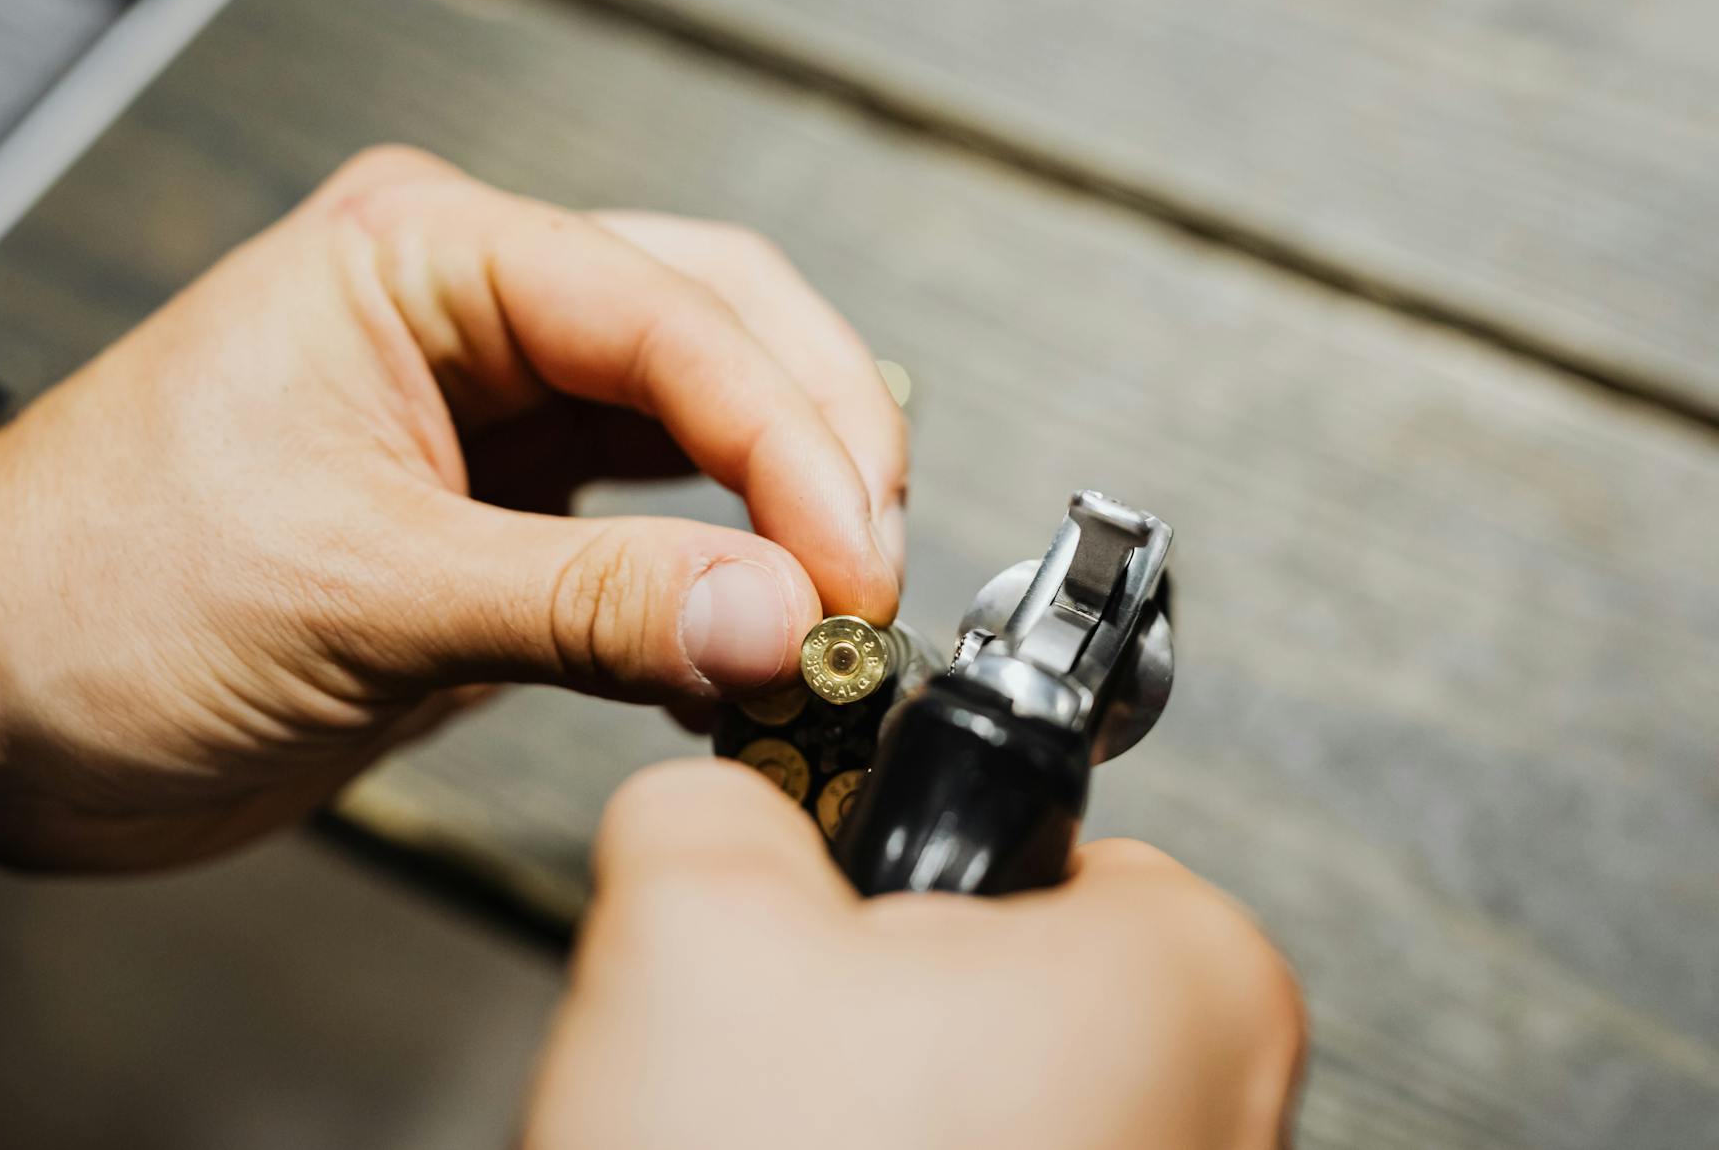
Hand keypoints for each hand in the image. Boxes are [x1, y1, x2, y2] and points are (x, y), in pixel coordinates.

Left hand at [0, 147, 906, 866]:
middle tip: (867, 577)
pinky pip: (648, 523)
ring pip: (700, 423)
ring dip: (778, 509)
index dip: (788, 434)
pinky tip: (744, 641)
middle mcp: (468, 311)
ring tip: (832, 613)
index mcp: (424, 256)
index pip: (670, 313)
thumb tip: (777, 613)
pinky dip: (713, 582)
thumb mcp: (355, 592)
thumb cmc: (92, 592)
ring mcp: (487, 410)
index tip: (851, 558)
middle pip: (718, 331)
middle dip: (814, 446)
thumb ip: (583, 605)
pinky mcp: (493, 511)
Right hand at [528, 760, 1304, 1149]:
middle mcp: (1234, 1123)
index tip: (849, 937)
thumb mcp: (688, 923)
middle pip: (1027, 1002)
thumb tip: (715, 808)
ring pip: (1006, 1132)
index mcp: (1191, 981)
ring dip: (891, 1137)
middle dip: (891, 1031)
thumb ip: (714, 806)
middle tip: (794, 1082)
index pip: (1058, 850)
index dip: (914, 887)